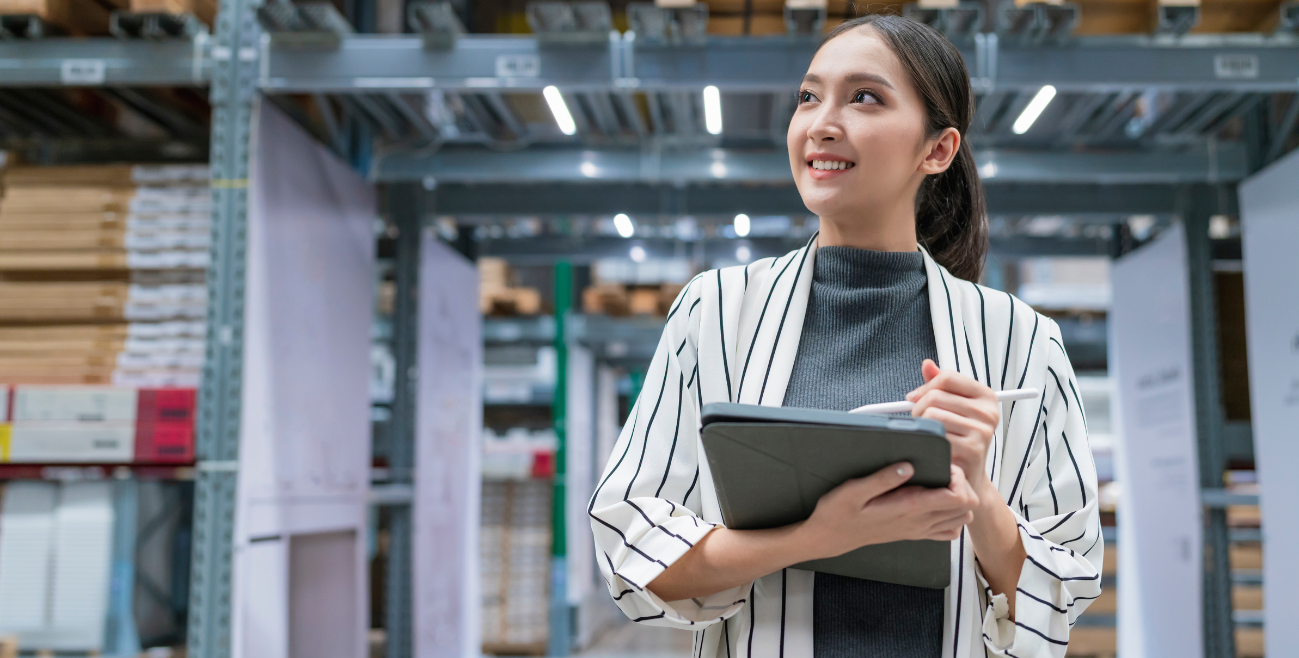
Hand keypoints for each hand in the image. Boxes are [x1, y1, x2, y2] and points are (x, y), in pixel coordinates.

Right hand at [799, 462, 979, 560]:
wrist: (831, 537)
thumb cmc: (839, 513)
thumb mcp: (853, 490)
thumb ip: (882, 478)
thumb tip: (908, 465)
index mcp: (909, 508)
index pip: (958, 497)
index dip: (958, 477)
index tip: (941, 465)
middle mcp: (919, 522)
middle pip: (967, 507)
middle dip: (963, 485)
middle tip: (943, 471)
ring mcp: (919, 530)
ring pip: (962, 519)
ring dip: (959, 499)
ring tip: (941, 483)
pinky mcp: (915, 533)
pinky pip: (949, 531)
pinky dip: (951, 515)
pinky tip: (935, 501)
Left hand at [906, 359, 999, 490]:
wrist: (969, 475)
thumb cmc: (960, 438)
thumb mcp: (955, 407)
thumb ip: (941, 385)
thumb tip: (927, 365)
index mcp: (986, 396)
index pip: (947, 378)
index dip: (925, 386)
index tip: (915, 397)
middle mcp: (988, 412)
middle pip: (935, 396)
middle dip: (918, 408)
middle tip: (920, 421)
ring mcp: (981, 431)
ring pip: (931, 415)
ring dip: (921, 426)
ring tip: (928, 435)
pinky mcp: (972, 450)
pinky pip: (935, 436)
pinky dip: (928, 441)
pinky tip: (933, 447)